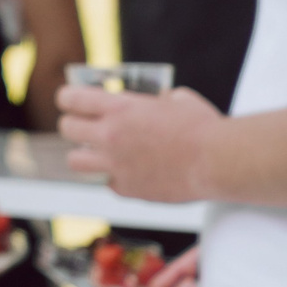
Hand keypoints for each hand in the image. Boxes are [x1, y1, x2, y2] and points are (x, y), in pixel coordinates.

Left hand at [59, 84, 223, 202]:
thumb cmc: (204, 127)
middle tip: (83, 126)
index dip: (67, 97)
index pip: (71, 98)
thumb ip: (154, 101)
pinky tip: (131, 172)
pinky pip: (108, 183)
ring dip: (84, 155)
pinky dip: (116, 178)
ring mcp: (116, 164)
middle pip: (66, 128)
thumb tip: (155, 102)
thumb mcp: (177, 99)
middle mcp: (110, 136)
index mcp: (119, 108)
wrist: (220, 161)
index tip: (69, 100)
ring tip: (98, 153)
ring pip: (75, 161)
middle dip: (73, 125)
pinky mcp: (128, 188)